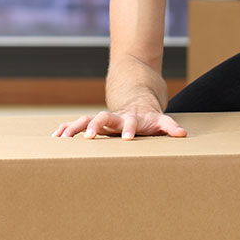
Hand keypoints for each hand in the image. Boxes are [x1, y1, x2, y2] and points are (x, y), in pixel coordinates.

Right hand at [51, 109, 187, 140]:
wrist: (136, 101)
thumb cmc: (148, 118)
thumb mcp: (160, 121)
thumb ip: (170, 126)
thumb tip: (183, 134)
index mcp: (131, 120)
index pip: (131, 123)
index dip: (130, 129)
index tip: (128, 138)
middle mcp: (115, 118)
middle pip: (104, 117)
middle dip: (97, 125)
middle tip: (90, 136)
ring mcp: (102, 120)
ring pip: (86, 120)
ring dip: (75, 128)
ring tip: (63, 138)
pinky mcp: (92, 124)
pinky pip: (76, 125)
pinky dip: (67, 129)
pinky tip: (56, 137)